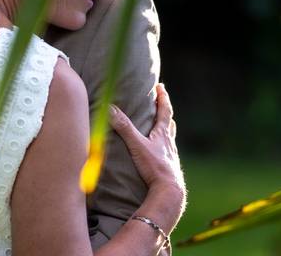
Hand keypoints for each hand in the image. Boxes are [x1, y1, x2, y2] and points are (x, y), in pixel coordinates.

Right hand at [109, 83, 185, 223]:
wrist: (169, 192)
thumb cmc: (154, 167)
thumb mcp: (136, 145)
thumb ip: (124, 127)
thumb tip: (110, 108)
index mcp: (163, 134)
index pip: (164, 111)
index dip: (162, 98)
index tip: (160, 86)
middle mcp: (169, 143)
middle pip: (169, 123)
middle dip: (165, 111)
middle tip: (162, 103)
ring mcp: (170, 156)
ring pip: (170, 138)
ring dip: (166, 129)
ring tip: (163, 126)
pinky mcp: (168, 168)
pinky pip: (167, 152)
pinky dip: (163, 147)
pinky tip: (160, 153)